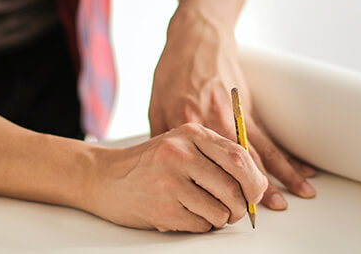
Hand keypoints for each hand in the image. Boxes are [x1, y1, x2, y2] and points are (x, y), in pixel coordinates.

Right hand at [84, 123, 266, 231]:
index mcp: (191, 133)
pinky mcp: (162, 208)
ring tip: (206, 212)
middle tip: (236, 210)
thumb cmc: (149, 164)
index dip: (255, 180)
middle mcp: (180, 154)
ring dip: (220, 218)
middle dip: (242, 206)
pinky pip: (201, 225)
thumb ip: (216, 155)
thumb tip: (256, 183)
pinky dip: (201, 226)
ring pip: (220, 210)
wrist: (103, 177)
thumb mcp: (181, 144)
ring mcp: (170, 181)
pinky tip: (187, 215)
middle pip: (234, 187)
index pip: (240, 156)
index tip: (255, 192)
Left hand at [148, 7, 316, 210]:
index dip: (216, 188)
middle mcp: (214, 121)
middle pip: (239, 161)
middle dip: (257, 187)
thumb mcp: (156, 104)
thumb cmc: (173, 69)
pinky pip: (270, 137)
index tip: (226, 209)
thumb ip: (162, 139)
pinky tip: (302, 169)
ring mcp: (235, 114)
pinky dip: (287, 154)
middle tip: (272, 209)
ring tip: (300, 194)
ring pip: (262, 150)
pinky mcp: (248, 107)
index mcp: (187, 124)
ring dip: (282, 174)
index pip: (203, 165)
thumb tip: (165, 170)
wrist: (197, 36)